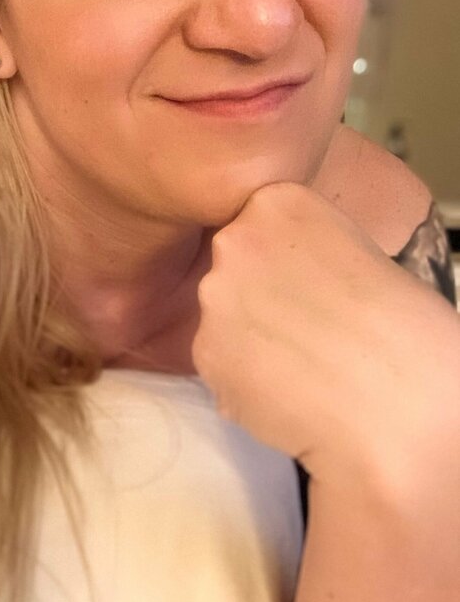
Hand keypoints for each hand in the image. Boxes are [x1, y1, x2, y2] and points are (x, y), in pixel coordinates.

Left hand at [191, 181, 459, 495]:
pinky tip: (287, 389)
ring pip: (221, 317)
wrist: (394, 398)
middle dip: (256, 295)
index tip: (309, 284)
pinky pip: (220, 363)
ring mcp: (213, 296)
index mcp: (277, 203)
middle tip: (303, 326)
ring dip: (248, 338)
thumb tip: (284, 270)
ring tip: (301, 363)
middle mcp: (234, 241)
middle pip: (232, 266)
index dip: (282, 260)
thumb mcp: (353, 250)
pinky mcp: (204, 350)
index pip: (257, 223)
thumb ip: (302, 248)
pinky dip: (244, 378)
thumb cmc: (397, 326)